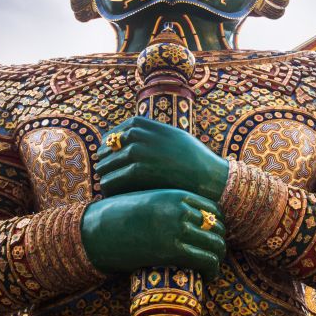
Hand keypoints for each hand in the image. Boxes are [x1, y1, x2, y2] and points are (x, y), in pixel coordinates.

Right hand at [80, 189, 226, 278]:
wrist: (95, 231)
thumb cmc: (119, 217)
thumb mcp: (149, 201)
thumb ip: (170, 206)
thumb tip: (191, 219)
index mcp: (177, 195)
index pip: (214, 210)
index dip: (216, 226)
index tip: (212, 238)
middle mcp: (181, 210)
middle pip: (218, 227)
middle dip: (218, 243)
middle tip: (214, 257)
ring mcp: (177, 229)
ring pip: (215, 245)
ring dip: (217, 260)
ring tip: (211, 270)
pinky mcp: (172, 251)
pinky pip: (206, 261)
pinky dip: (212, 271)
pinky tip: (208, 278)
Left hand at [97, 116, 228, 200]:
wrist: (211, 177)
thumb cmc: (199, 161)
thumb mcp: (181, 139)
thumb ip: (161, 135)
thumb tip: (145, 137)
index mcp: (158, 127)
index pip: (127, 126)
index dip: (115, 135)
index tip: (110, 146)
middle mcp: (148, 137)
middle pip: (115, 143)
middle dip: (106, 154)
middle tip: (103, 164)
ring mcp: (143, 152)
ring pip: (111, 160)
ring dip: (105, 170)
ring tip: (104, 178)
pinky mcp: (141, 171)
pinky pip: (115, 177)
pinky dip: (109, 183)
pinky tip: (109, 189)